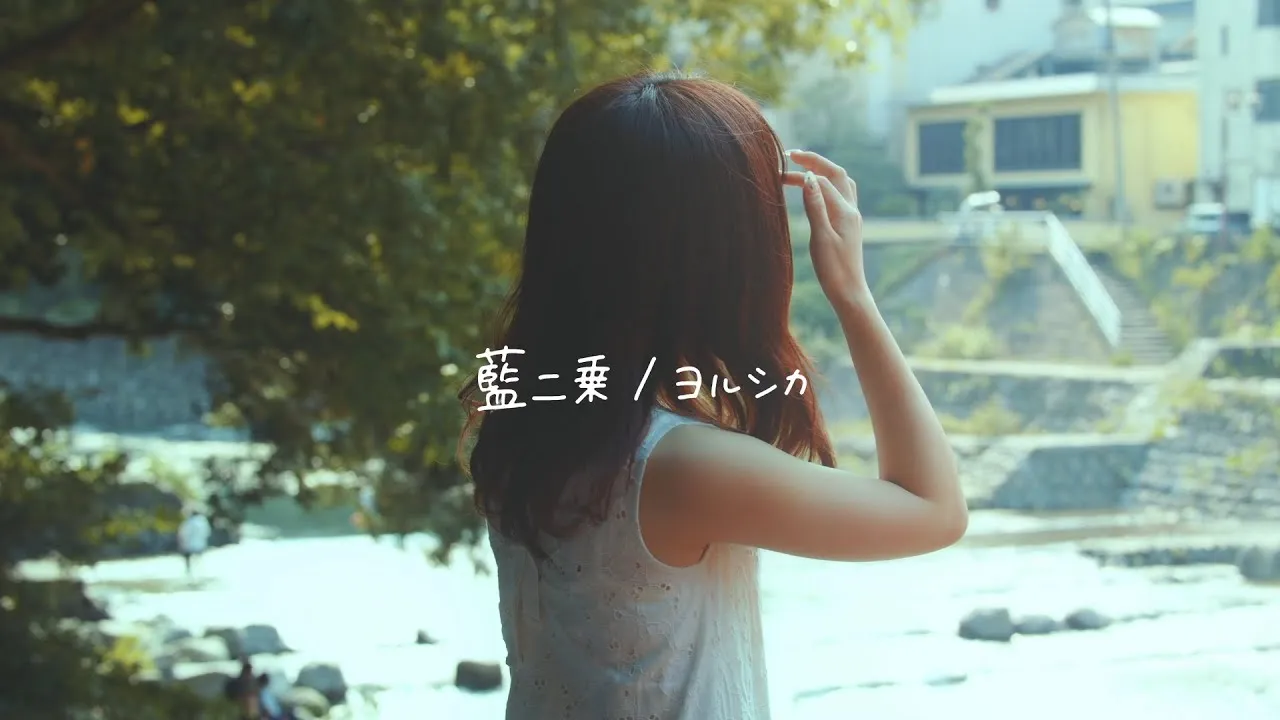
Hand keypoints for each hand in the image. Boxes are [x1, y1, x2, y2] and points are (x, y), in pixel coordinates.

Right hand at [784, 150, 868, 308]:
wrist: (849, 292)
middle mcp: (851, 210)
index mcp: (845, 211)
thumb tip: (809, 178)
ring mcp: (851, 217)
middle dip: (815, 161)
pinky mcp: (849, 225)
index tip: (779, 171)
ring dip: (823, 170)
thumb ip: (815, 206)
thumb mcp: (820, 238)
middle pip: (836, 174)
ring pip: (841, 183)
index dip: (802, 172)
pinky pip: (841, 195)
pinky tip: (817, 190)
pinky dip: (827, 184)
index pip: (822, 180)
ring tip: (804, 166)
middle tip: (792, 155)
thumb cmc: (833, 270)